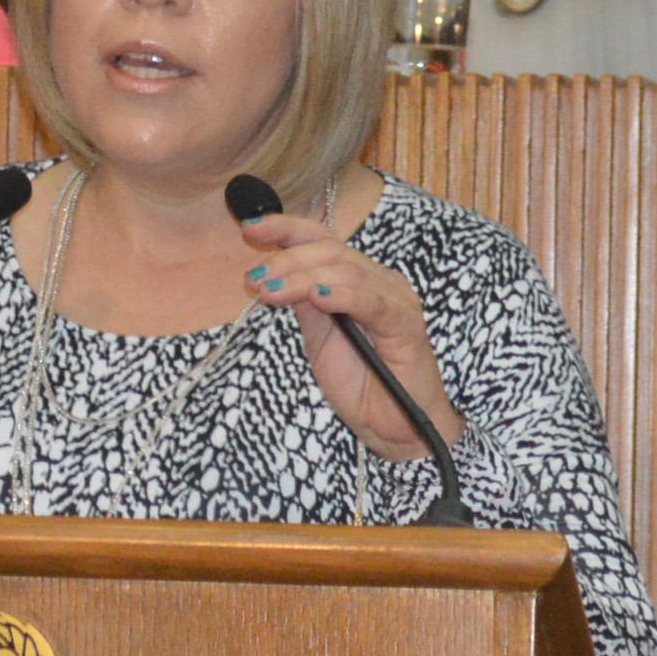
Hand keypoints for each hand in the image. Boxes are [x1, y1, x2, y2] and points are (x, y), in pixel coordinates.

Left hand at [239, 212, 461, 459]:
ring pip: (346, 272)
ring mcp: (395, 300)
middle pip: (331, 251)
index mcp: (359, 279)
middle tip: (255, 280)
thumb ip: (305, 305)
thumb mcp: (321, 339)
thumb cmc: (363, 384)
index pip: (323, 241)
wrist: (397, 428)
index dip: (287, 228)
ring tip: (271, 292)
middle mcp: (380, 281)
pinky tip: (316, 296)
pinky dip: (341, 294)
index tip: (251, 227)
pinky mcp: (405, 324)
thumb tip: (274, 277)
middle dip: (287, 260)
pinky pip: (371, 301)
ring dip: (302, 278)